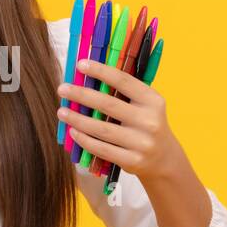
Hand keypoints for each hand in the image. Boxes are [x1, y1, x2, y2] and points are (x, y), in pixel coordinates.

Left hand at [56, 57, 185, 182]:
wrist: (164, 158)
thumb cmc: (146, 125)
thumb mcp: (145, 105)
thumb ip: (124, 92)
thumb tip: (89, 76)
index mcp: (152, 100)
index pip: (123, 81)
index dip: (101, 71)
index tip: (81, 65)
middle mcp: (149, 120)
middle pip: (108, 105)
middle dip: (82, 95)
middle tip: (62, 89)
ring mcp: (141, 142)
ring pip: (102, 129)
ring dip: (78, 119)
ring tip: (61, 112)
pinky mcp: (132, 161)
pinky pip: (102, 149)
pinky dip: (85, 140)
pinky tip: (73, 131)